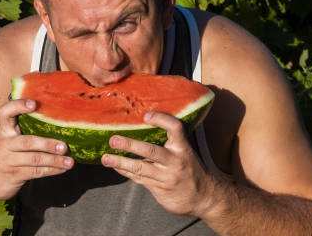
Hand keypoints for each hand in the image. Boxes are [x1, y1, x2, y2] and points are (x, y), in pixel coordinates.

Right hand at [0, 99, 73, 201]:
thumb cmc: (0, 158)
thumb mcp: (5, 142)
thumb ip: (21, 133)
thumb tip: (53, 125)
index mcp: (3, 131)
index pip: (6, 113)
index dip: (19, 106)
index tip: (34, 103)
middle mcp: (4, 144)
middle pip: (28, 141)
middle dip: (48, 144)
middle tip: (64, 146)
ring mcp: (7, 161)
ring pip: (35, 159)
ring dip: (55, 161)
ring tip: (69, 162)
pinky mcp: (13, 175)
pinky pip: (35, 172)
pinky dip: (51, 170)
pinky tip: (62, 169)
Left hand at [101, 111, 215, 216]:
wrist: (206, 197)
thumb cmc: (191, 169)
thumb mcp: (185, 152)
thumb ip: (169, 142)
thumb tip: (144, 125)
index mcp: (183, 148)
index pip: (174, 128)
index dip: (161, 119)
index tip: (146, 115)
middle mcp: (175, 161)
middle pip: (150, 151)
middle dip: (130, 145)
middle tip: (113, 140)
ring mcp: (166, 177)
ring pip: (140, 168)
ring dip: (120, 162)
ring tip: (105, 158)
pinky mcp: (159, 189)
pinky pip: (138, 179)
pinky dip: (125, 172)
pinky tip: (115, 166)